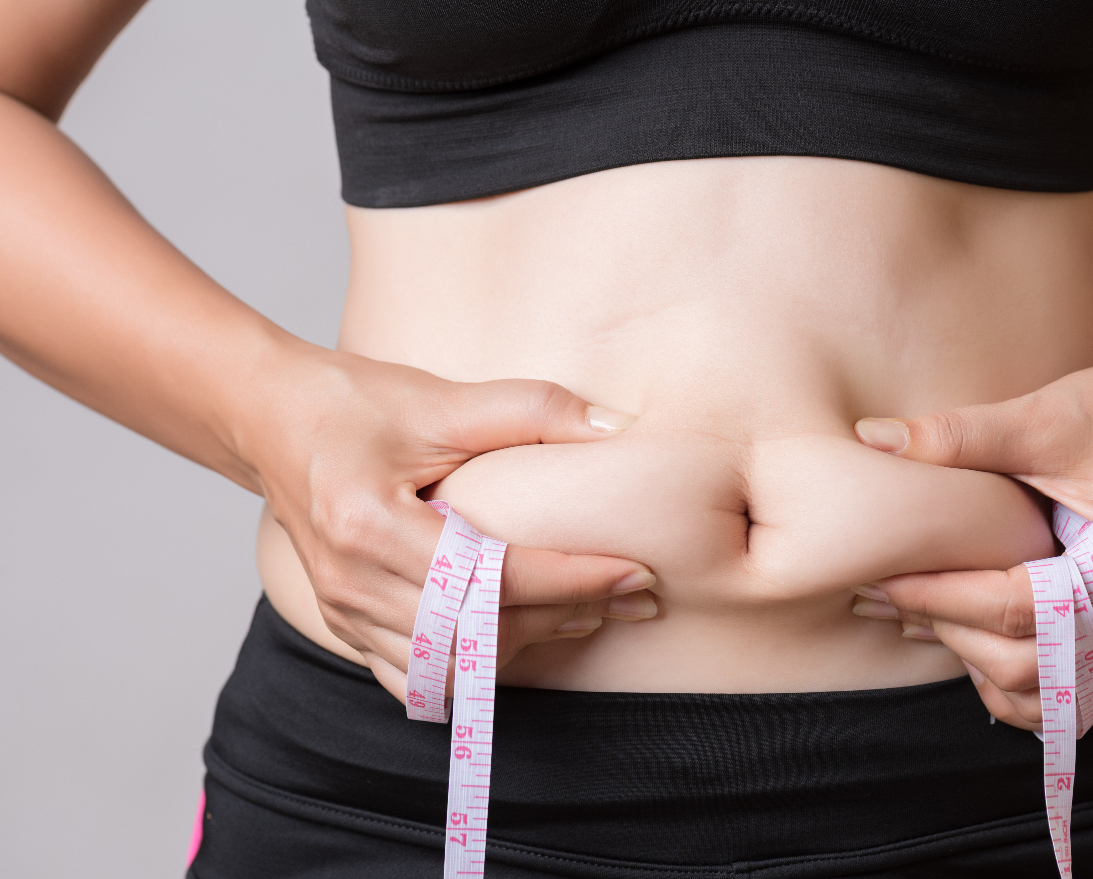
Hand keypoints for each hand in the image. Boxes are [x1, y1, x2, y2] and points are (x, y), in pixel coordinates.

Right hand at [242, 343, 657, 703]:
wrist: (271, 419)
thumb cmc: (349, 404)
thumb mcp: (437, 398)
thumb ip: (528, 410)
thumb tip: (612, 429)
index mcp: (370, 526)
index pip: (493, 578)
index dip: (573, 579)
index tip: (632, 572)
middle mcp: (353, 583)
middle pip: (479, 632)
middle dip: (566, 615)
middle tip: (630, 596)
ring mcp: (343, 612)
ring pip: (452, 668)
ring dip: (527, 646)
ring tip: (586, 613)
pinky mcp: (345, 624)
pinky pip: (418, 676)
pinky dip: (474, 667)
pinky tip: (517, 637)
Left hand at [851, 335, 1092, 729]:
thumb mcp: (1040, 416)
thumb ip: (958, 436)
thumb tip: (875, 439)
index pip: (1018, 610)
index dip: (942, 597)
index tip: (885, 579)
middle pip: (1023, 664)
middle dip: (947, 630)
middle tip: (888, 593)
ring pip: (1038, 693)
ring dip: (971, 661)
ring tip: (918, 612)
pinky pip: (1057, 689)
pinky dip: (1004, 676)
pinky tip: (960, 633)